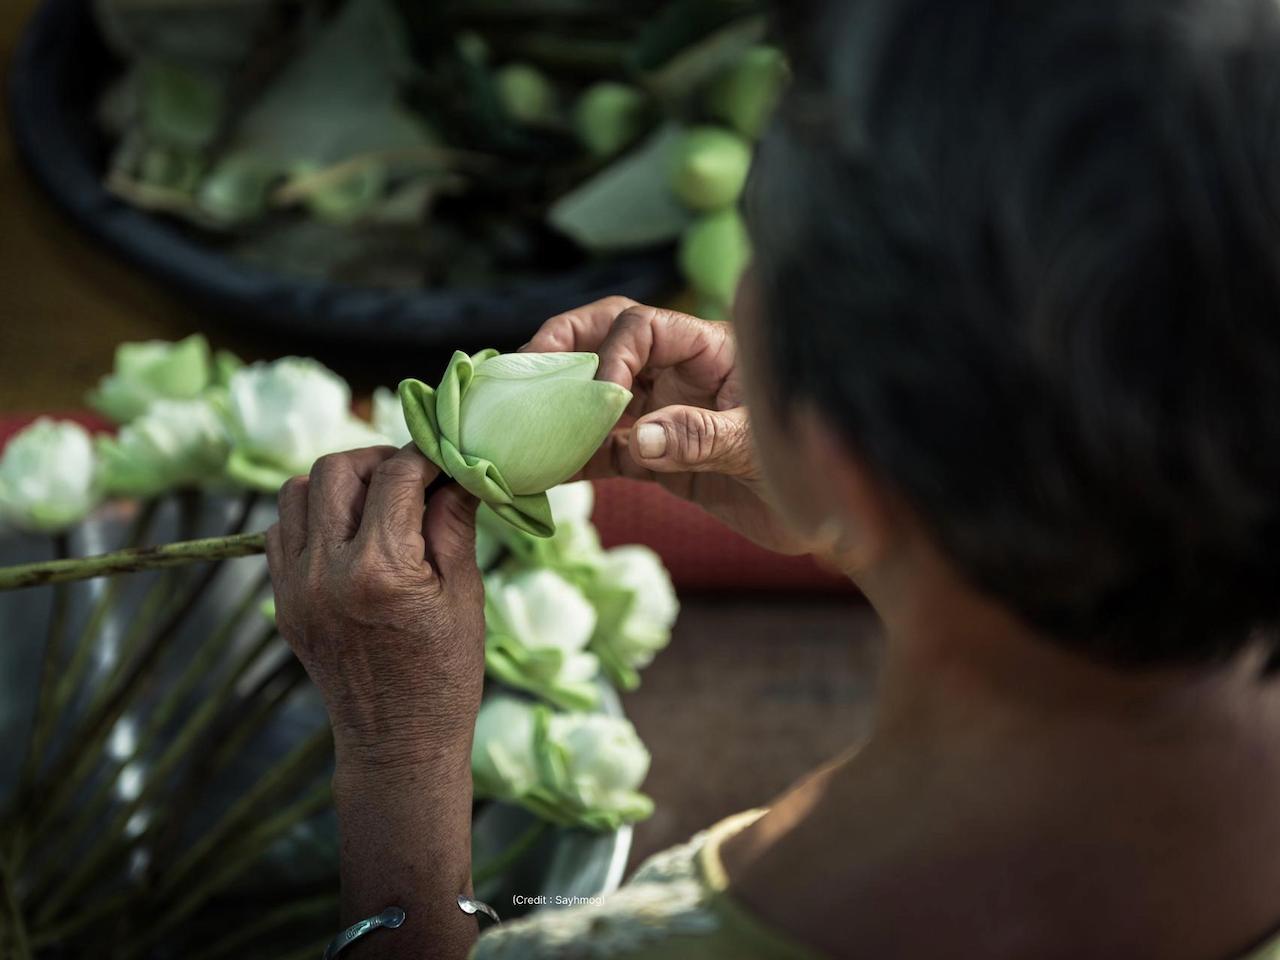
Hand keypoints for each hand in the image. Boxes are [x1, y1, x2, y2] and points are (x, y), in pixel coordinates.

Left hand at [265, 445, 485, 775]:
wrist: (397, 742)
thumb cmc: (446, 672)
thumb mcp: (463, 593)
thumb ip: (453, 523)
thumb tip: (458, 469)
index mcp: (380, 570)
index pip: (396, 476)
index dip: (426, 456)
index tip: (445, 457)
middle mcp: (326, 571)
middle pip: (336, 470)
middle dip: (377, 461)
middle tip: (411, 477)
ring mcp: (295, 587)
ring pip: (296, 492)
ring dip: (339, 484)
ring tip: (377, 502)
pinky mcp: (282, 601)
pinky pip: (281, 531)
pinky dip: (313, 517)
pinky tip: (349, 534)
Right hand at [525, 297, 811, 555]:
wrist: (829, 527)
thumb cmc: (811, 472)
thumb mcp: (760, 451)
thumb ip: (702, 438)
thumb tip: (639, 438)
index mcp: (712, 350)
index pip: (642, 326)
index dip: (611, 356)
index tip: (600, 402)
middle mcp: (680, 373)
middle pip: (605, 339)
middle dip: (559, 351)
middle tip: (517, 376)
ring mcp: (664, 413)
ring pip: (595, 397)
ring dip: (556, 409)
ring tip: (515, 426)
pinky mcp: (656, 457)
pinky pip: (604, 449)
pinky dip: (572, 459)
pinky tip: (542, 472)